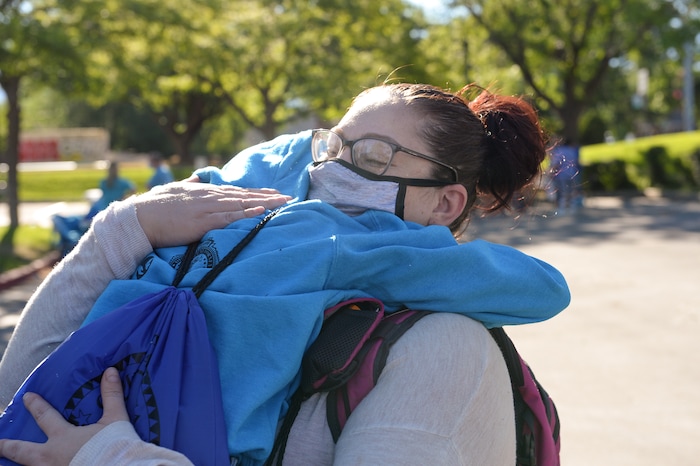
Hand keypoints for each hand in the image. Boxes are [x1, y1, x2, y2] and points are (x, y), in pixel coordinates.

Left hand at [0, 367, 127, 465]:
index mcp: (63, 437)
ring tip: (9, 462)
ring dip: (17, 463)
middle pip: (21, 451)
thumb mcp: (115, 419)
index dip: (35, 406)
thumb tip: (110, 371)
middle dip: (7, 446)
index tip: (27, 397)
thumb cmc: (113, 446)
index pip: (45, 417)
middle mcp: (50, 457)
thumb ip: (111, 396)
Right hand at [133, 180, 291, 247]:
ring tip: (283, 203)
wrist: (139, 217)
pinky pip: (230, 218)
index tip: (273, 193)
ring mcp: (207, 209)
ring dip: (264, 203)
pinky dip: (246, 214)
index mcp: (204, 191)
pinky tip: (261, 212)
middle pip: (245, 196)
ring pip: (242, 205)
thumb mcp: (174, 190)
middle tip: (289, 197)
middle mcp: (209, 197)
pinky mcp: (203, 222)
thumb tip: (196, 178)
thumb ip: (188, 185)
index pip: (236, 191)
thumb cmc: (154, 206)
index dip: (257, 192)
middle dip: (268, 197)